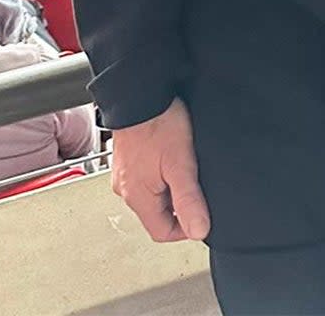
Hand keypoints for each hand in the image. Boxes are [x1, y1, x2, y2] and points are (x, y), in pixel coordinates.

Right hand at [110, 96, 209, 242]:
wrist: (139, 91)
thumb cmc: (157, 121)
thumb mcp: (180, 163)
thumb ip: (189, 199)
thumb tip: (199, 231)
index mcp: (137, 196)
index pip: (162, 232)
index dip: (185, 228)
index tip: (201, 212)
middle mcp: (125, 189)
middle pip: (156, 214)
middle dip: (178, 206)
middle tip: (194, 182)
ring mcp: (124, 173)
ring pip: (151, 194)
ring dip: (169, 187)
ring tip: (183, 165)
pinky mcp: (126, 158)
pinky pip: (145, 176)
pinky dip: (160, 173)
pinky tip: (170, 155)